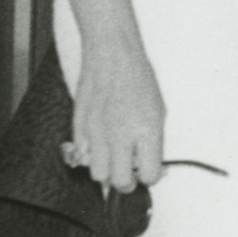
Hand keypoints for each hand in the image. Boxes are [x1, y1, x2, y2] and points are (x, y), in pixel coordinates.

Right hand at [65, 43, 165, 193]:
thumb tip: (150, 165)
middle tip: (132, 173)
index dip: (152, 177)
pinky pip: (82, 155)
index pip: (150, 175)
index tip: (152, 171)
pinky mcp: (79, 126)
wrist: (112, 54)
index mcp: (146, 130)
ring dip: (107, 171)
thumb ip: (153, 141)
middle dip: (128, 183)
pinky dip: (91, 155)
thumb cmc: (138, 78)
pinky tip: (100, 142)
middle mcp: (120, 135)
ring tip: (114, 158)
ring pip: (98, 174)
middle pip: (120, 182)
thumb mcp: (158, 110)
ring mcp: (97, 132)